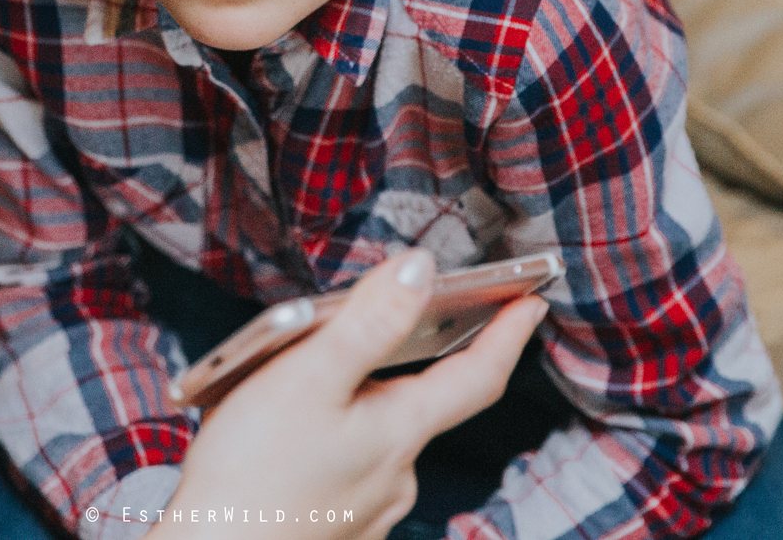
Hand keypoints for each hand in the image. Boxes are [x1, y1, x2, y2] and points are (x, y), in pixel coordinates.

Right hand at [157, 251, 548, 539]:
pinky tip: (281, 445)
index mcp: (400, 431)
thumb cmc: (250, 475)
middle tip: (351, 336)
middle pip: (417, 404)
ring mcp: (367, 510)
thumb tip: (421, 268)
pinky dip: (325, 446)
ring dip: (351, 408)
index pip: (478, 375)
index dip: (508, 333)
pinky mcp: (334, 530)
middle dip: (395, 365)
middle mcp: (396, 476)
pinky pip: (344, 472)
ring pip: (375, 439)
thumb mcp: (307, 378)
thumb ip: (369, 321)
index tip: (532, 300)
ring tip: (289, 392)